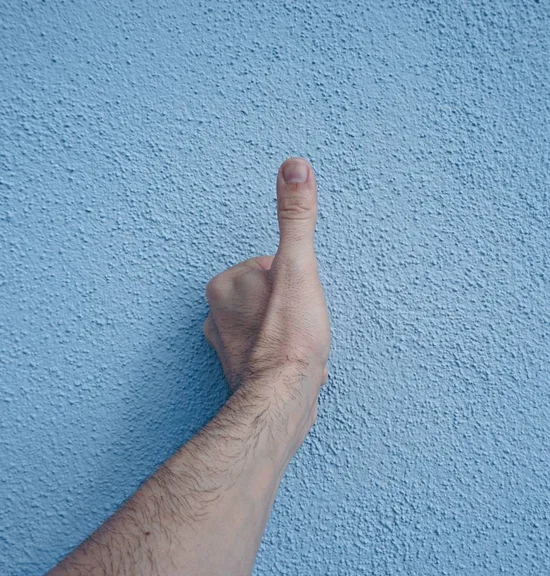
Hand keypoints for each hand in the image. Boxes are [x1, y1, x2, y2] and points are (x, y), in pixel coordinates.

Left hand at [203, 158, 329, 439]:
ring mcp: (224, 344)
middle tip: (299, 326)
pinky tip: (295, 364)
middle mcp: (216, 314)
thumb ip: (295, 217)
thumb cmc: (291, 338)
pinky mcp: (238, 370)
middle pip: (273, 293)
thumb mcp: (298, 267)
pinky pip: (270, 346)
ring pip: (274, 319)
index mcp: (225, 285)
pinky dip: (284, 352)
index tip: (295, 305)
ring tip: (298, 347)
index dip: (295, 284)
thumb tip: (294, 165)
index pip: (273, 267)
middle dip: (292, 307)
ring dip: (291, 330)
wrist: (283, 400)